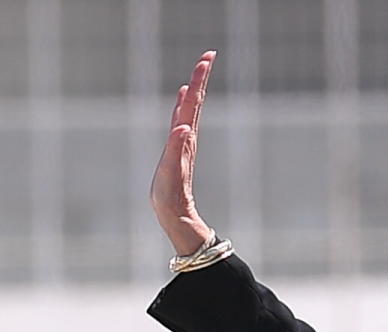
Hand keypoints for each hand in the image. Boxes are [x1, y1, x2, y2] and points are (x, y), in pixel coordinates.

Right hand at [150, 50, 216, 255]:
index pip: (193, 102)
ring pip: (189, 108)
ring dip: (194, 88)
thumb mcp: (172, 172)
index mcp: (185, 137)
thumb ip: (177, 149)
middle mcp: (186, 136)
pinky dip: (181, 105)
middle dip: (200, 77)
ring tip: (198, 70)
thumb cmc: (171, 195)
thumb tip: (184, 127)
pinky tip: (182, 97)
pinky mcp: (176, 148)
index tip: (207, 58)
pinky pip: (179, 119)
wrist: (174, 212)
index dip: (199, 79)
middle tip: (208, 55)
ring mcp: (182, 141)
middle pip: (194, 101)